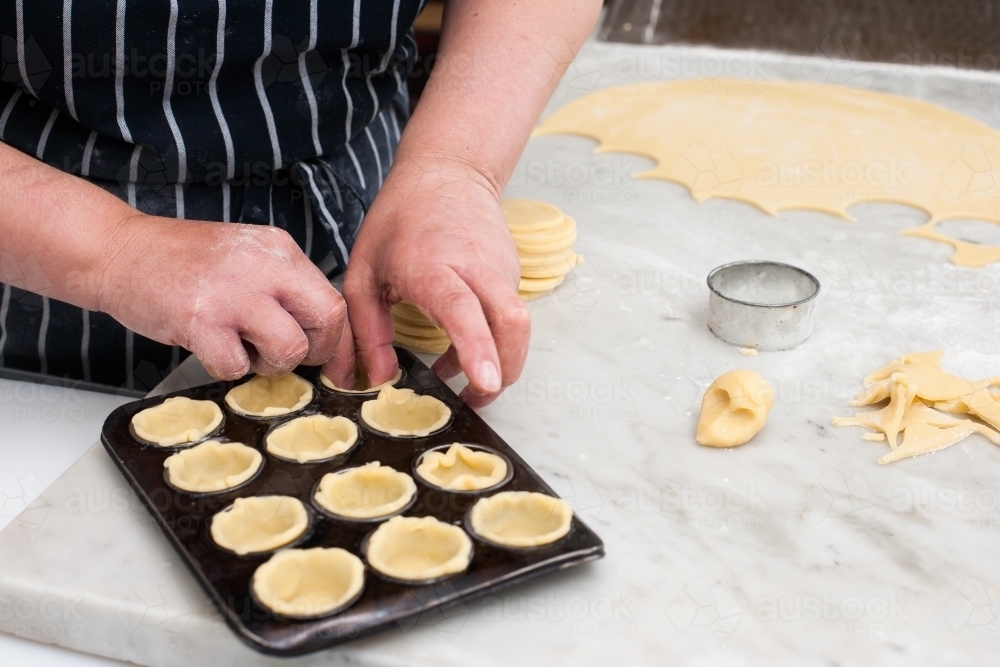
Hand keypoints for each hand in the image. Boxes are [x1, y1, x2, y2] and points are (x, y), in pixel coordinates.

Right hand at [92, 216, 355, 383]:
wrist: (119, 250)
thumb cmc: (182, 261)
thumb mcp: (247, 257)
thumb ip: (284, 287)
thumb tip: (322, 333)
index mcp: (280, 249)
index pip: (334, 300)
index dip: (337, 341)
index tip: (332, 364)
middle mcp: (263, 265)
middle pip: (327, 319)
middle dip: (316, 351)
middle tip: (286, 356)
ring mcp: (232, 292)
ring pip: (290, 348)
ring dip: (270, 364)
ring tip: (243, 348)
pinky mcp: (200, 319)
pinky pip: (236, 366)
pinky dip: (226, 368)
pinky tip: (209, 346)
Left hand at [343, 157, 530, 407]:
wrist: (448, 171)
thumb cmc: (399, 221)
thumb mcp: (362, 273)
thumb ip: (366, 332)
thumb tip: (377, 381)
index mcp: (431, 264)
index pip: (462, 310)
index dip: (476, 348)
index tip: (485, 382)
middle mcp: (475, 266)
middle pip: (511, 323)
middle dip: (505, 370)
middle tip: (477, 400)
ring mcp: (502, 268)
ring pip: (516, 325)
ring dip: (498, 360)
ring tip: (459, 375)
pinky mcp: (513, 274)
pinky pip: (510, 316)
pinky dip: (493, 340)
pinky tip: (463, 345)